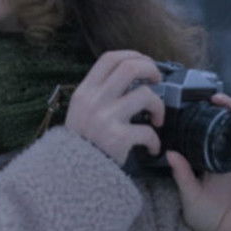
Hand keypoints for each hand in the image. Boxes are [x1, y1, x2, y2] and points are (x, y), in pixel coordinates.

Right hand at [64, 50, 164, 165]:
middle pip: (130, 68)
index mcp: (84, 91)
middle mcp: (94, 100)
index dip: (132, 55)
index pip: (109, 58)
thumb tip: (128, 78)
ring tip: (157, 119)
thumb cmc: (81, 142)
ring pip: (145, 95)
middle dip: (151, 69)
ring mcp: (106, 118)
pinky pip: (148, 131)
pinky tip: (152, 147)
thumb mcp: (80, 111)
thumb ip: (98, 94)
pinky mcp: (118, 138)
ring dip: (159, 106)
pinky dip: (155, 140)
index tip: (144, 63)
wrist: (71, 175)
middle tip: (157, 80)